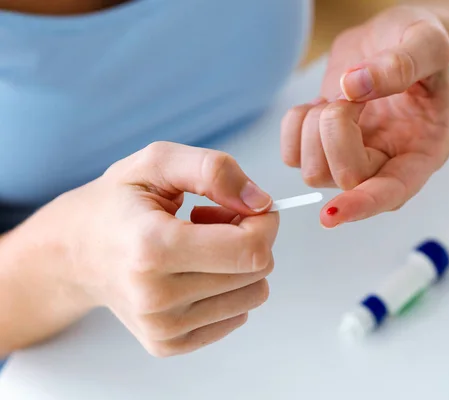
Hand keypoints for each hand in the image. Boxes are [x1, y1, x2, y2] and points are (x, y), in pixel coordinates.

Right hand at [41, 142, 278, 356]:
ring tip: (201, 245)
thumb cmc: (116, 204)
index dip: (264, 222)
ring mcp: (162, 327)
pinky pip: (236, 315)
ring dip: (238, 263)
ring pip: (253, 295)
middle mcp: (156, 297)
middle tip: (214, 219)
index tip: (248, 205)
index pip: (249, 249)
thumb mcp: (157, 162)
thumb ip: (213, 170)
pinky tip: (194, 269)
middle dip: (250, 237)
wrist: (74, 253)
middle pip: (257, 272)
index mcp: (152, 248)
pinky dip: (226, 288)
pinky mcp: (169, 344)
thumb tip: (261, 202)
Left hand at [281, 6, 448, 227]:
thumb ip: (401, 64)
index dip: (363, 204)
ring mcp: (353, 159)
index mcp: (422, 152)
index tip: (332, 214)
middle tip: (352, 97)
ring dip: (315, 128)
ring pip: (313, 172)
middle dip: (336, 131)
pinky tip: (319, 104)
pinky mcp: (323, 148)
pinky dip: (295, 126)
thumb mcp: (427, 41)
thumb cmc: (419, 41)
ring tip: (340, 98)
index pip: (392, 193)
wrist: (394, 37)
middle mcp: (387, 164)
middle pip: (345, 179)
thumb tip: (355, 87)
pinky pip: (291, 155)